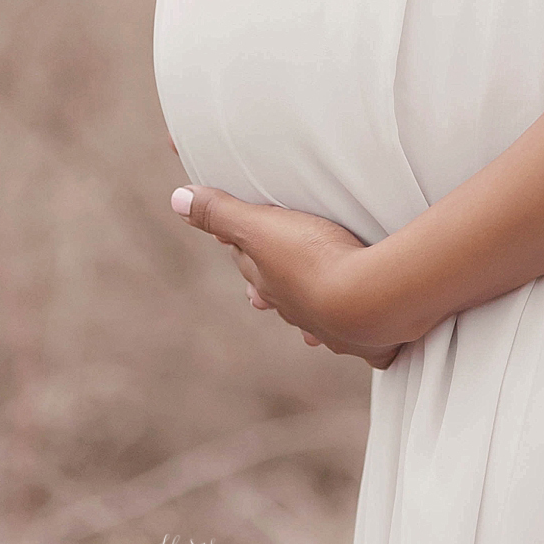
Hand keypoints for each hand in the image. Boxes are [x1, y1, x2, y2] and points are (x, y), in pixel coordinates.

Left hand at [171, 184, 411, 369]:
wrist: (366, 302)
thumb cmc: (312, 258)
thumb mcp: (261, 227)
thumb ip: (221, 213)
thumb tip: (176, 199)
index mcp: (270, 283)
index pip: (250, 264)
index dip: (243, 249)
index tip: (234, 240)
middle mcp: (296, 310)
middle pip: (276, 297)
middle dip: (268, 290)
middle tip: (258, 293)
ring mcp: (331, 329)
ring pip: (313, 324)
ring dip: (309, 316)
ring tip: (305, 324)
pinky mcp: (367, 343)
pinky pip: (358, 344)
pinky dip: (355, 339)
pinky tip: (360, 339)